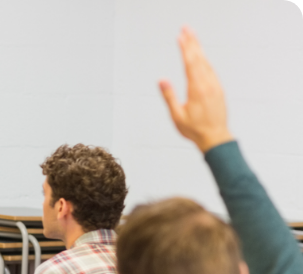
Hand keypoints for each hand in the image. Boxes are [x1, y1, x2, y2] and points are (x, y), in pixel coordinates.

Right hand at [159, 27, 232, 152]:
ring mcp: (215, 85)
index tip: (180, 36)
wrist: (216, 138)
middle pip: (199, 58)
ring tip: (192, 38)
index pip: (190, 63)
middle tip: (186, 28)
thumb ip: (169, 96)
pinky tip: (201, 58)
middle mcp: (208, 84)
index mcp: (197, 89)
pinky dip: (204, 60)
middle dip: (192, 42)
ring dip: (199, 49)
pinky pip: (211, 70)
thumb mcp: (177, 115)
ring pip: (206, 62)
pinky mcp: (218, 89)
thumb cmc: (194, 129)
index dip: (185, 48)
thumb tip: (161, 80)